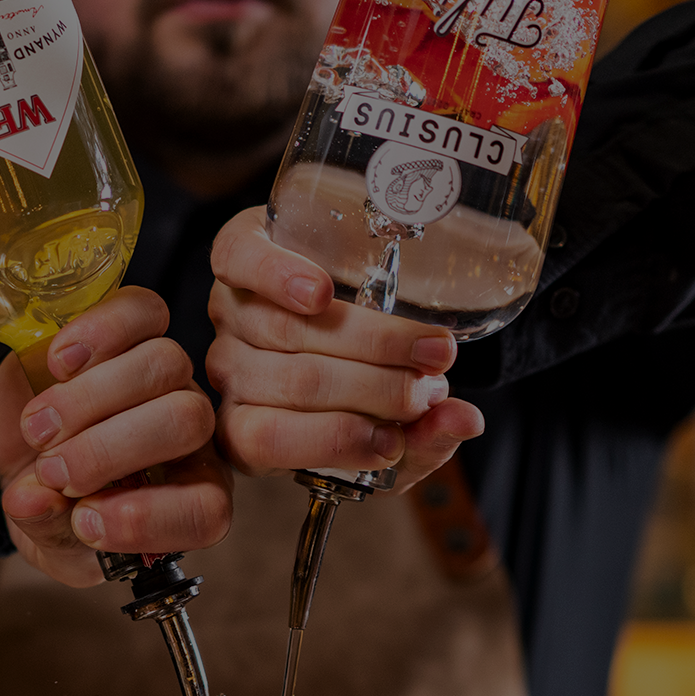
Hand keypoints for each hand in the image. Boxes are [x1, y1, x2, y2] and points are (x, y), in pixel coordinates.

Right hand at [0, 287, 230, 587]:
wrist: (17, 448)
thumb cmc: (49, 505)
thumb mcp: (44, 537)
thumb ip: (44, 529)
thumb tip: (34, 498)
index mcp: (186, 499)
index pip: (206, 511)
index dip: (149, 520)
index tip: (83, 525)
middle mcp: (190, 436)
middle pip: (187, 421)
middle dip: (109, 451)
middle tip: (53, 471)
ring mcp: (168, 376)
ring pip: (164, 365)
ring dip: (89, 400)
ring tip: (38, 429)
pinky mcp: (135, 329)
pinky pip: (142, 312)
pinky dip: (97, 335)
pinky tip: (58, 364)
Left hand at [205, 208, 484, 491]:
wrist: (353, 286)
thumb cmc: (369, 373)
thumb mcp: (396, 421)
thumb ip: (426, 437)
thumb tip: (465, 422)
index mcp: (247, 428)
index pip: (265, 441)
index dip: (333, 443)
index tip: (396, 442)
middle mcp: (231, 373)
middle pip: (293, 382)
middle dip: (373, 390)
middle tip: (430, 386)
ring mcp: (229, 312)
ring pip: (285, 329)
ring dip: (367, 340)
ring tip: (426, 347)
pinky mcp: (234, 252)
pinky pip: (238, 263)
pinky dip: (279, 276)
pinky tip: (320, 290)